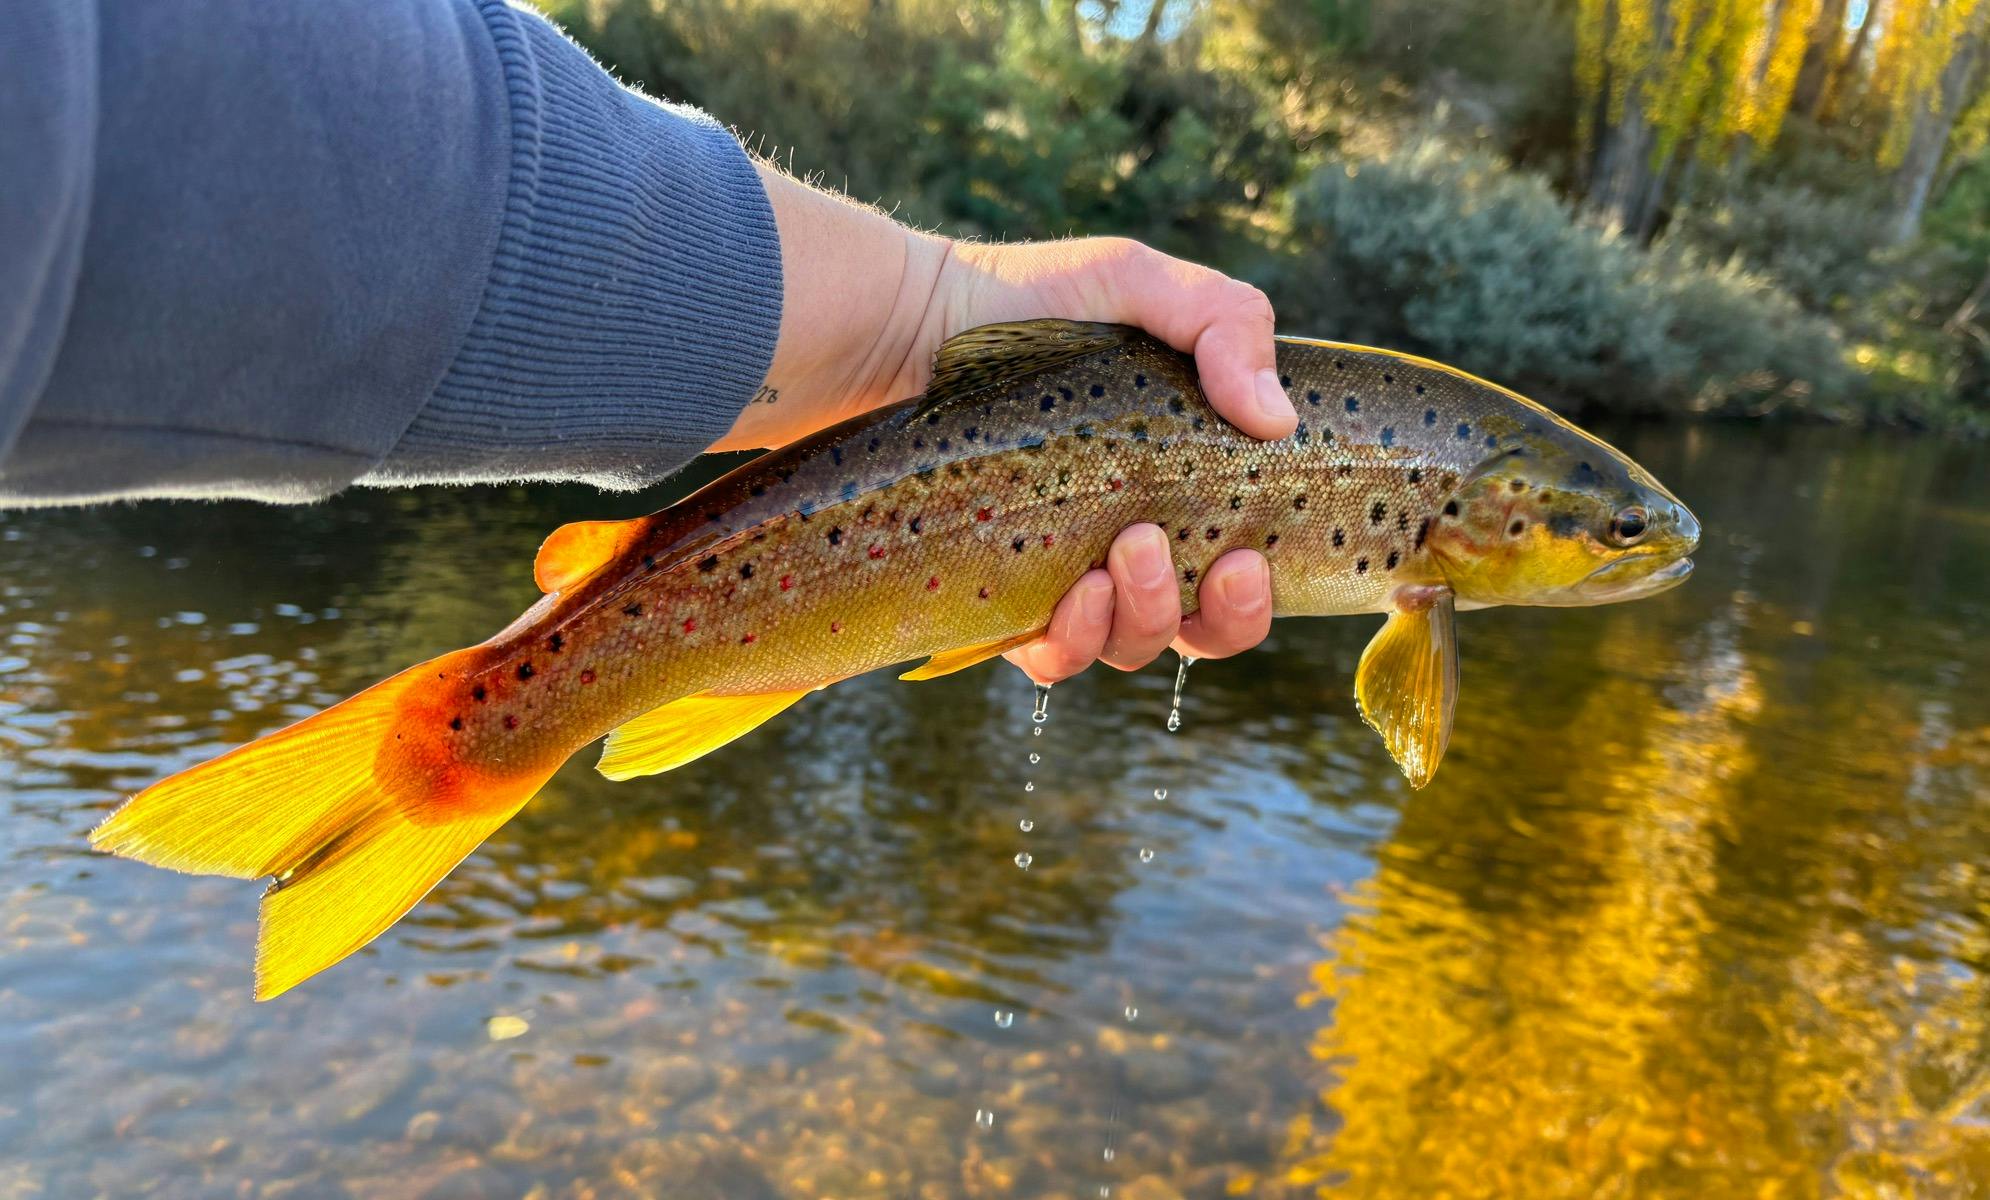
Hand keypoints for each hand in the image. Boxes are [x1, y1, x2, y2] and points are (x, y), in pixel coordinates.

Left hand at [729, 166, 1295, 681]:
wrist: (905, 325)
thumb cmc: (1027, 302)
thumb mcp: (1135, 283)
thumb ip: (1226, 323)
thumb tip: (1278, 419)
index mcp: (1178, 488)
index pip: (1240, 572)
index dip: (1258, 590)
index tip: (1251, 555)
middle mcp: (1126, 544)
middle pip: (1199, 629)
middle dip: (1221, 618)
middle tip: (1213, 564)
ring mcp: (1062, 576)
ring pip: (1128, 647)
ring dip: (1145, 619)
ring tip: (1126, 553)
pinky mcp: (996, 597)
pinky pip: (1047, 659)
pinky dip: (1073, 644)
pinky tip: (1075, 596)